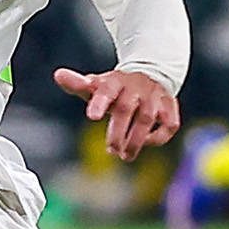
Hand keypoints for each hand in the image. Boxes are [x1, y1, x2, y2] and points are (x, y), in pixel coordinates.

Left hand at [56, 67, 179, 159]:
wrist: (152, 73)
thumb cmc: (118, 87)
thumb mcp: (98, 84)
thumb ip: (78, 84)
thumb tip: (58, 75)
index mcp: (116, 81)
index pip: (107, 89)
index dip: (100, 102)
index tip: (92, 117)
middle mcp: (136, 87)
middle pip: (126, 109)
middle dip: (118, 132)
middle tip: (111, 150)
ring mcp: (155, 97)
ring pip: (147, 119)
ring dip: (136, 140)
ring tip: (124, 156)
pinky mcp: (170, 107)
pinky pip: (169, 124)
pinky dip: (158, 137)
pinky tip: (145, 143)